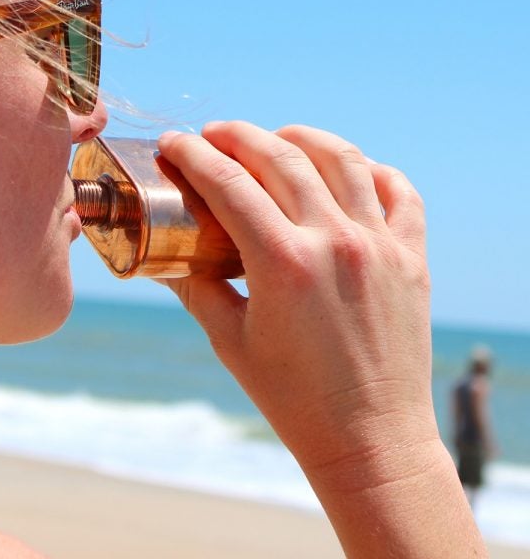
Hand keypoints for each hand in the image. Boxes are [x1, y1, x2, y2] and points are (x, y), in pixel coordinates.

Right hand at [156, 121, 440, 488]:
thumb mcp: (229, 339)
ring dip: (300, 137)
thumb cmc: (292, 397)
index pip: (229, 182)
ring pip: (342, 158)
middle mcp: (335, 243)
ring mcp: (380, 246)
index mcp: (283, 263)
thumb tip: (161, 256)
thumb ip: (194, 287)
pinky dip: (371, 169)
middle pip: (280, 157)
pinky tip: (346, 170)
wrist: (370, 438)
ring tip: (274, 138)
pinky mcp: (412, 258)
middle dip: (237, 135)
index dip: (193, 154)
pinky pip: (399, 191)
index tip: (173, 142)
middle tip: (212, 135)